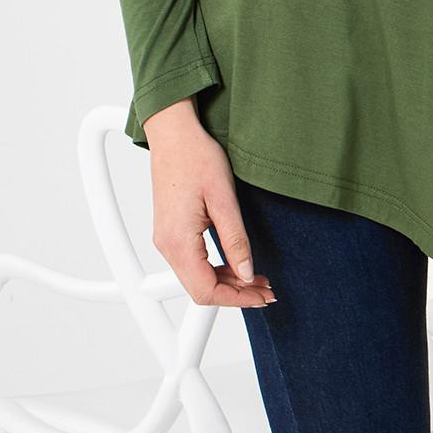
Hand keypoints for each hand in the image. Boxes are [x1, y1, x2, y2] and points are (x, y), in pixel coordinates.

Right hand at [145, 99, 276, 308]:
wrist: (173, 133)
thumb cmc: (195, 156)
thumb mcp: (224, 198)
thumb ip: (235, 240)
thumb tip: (246, 274)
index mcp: (178, 241)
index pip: (206, 291)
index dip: (237, 299)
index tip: (261, 296)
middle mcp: (167, 244)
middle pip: (200, 288)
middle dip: (235, 293)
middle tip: (265, 289)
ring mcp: (166, 238)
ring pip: (197, 277)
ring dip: (227, 281)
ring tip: (256, 277)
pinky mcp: (170, 230)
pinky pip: (192, 261)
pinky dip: (215, 267)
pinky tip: (235, 262)